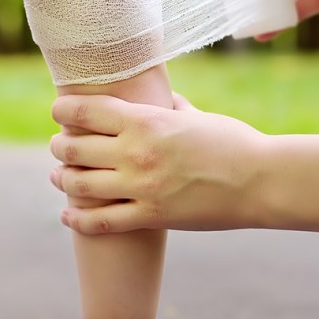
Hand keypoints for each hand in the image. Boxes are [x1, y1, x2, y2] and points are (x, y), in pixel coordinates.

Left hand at [48, 93, 268, 234]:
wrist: (261, 181)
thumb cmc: (234, 143)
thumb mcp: (197, 116)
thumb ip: (172, 107)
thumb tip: (162, 96)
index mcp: (146, 121)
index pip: (87, 111)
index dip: (63, 111)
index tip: (57, 112)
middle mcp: (137, 152)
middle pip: (74, 147)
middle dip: (59, 146)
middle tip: (57, 146)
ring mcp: (142, 186)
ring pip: (80, 184)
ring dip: (62, 179)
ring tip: (58, 176)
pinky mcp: (150, 216)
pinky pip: (101, 222)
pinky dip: (77, 219)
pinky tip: (68, 216)